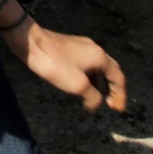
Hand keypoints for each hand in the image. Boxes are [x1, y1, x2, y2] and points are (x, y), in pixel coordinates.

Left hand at [0, 19, 125, 111]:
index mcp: (100, 57)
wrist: (32, 44)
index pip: (118, 78)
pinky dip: (89, 77)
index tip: (118, 110)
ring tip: (95, 98)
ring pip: (98, 68)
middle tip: (111, 104)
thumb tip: (96, 103)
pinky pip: (86, 64)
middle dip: (113, 88)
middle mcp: (95, 49)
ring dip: (99, 84)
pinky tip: (80, 85)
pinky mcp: (70, 47)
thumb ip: (92, 97)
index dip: (120, 95)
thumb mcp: (78, 86)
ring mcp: (82, 46)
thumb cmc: (55, 65)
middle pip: (111, 71)